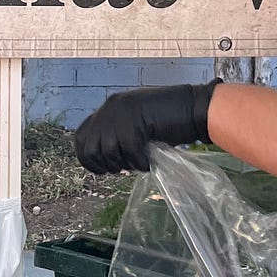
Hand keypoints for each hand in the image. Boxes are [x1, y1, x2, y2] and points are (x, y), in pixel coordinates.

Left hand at [73, 81, 217, 173]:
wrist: (196, 107)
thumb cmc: (170, 119)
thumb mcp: (136, 124)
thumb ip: (118, 134)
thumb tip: (103, 159)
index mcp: (109, 108)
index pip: (80, 137)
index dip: (88, 159)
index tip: (103, 169)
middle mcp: (111, 107)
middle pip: (90, 149)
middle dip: (106, 165)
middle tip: (126, 166)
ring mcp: (122, 113)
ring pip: (109, 152)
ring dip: (125, 164)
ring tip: (141, 161)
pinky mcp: (136, 120)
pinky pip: (130, 152)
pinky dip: (140, 163)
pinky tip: (150, 162)